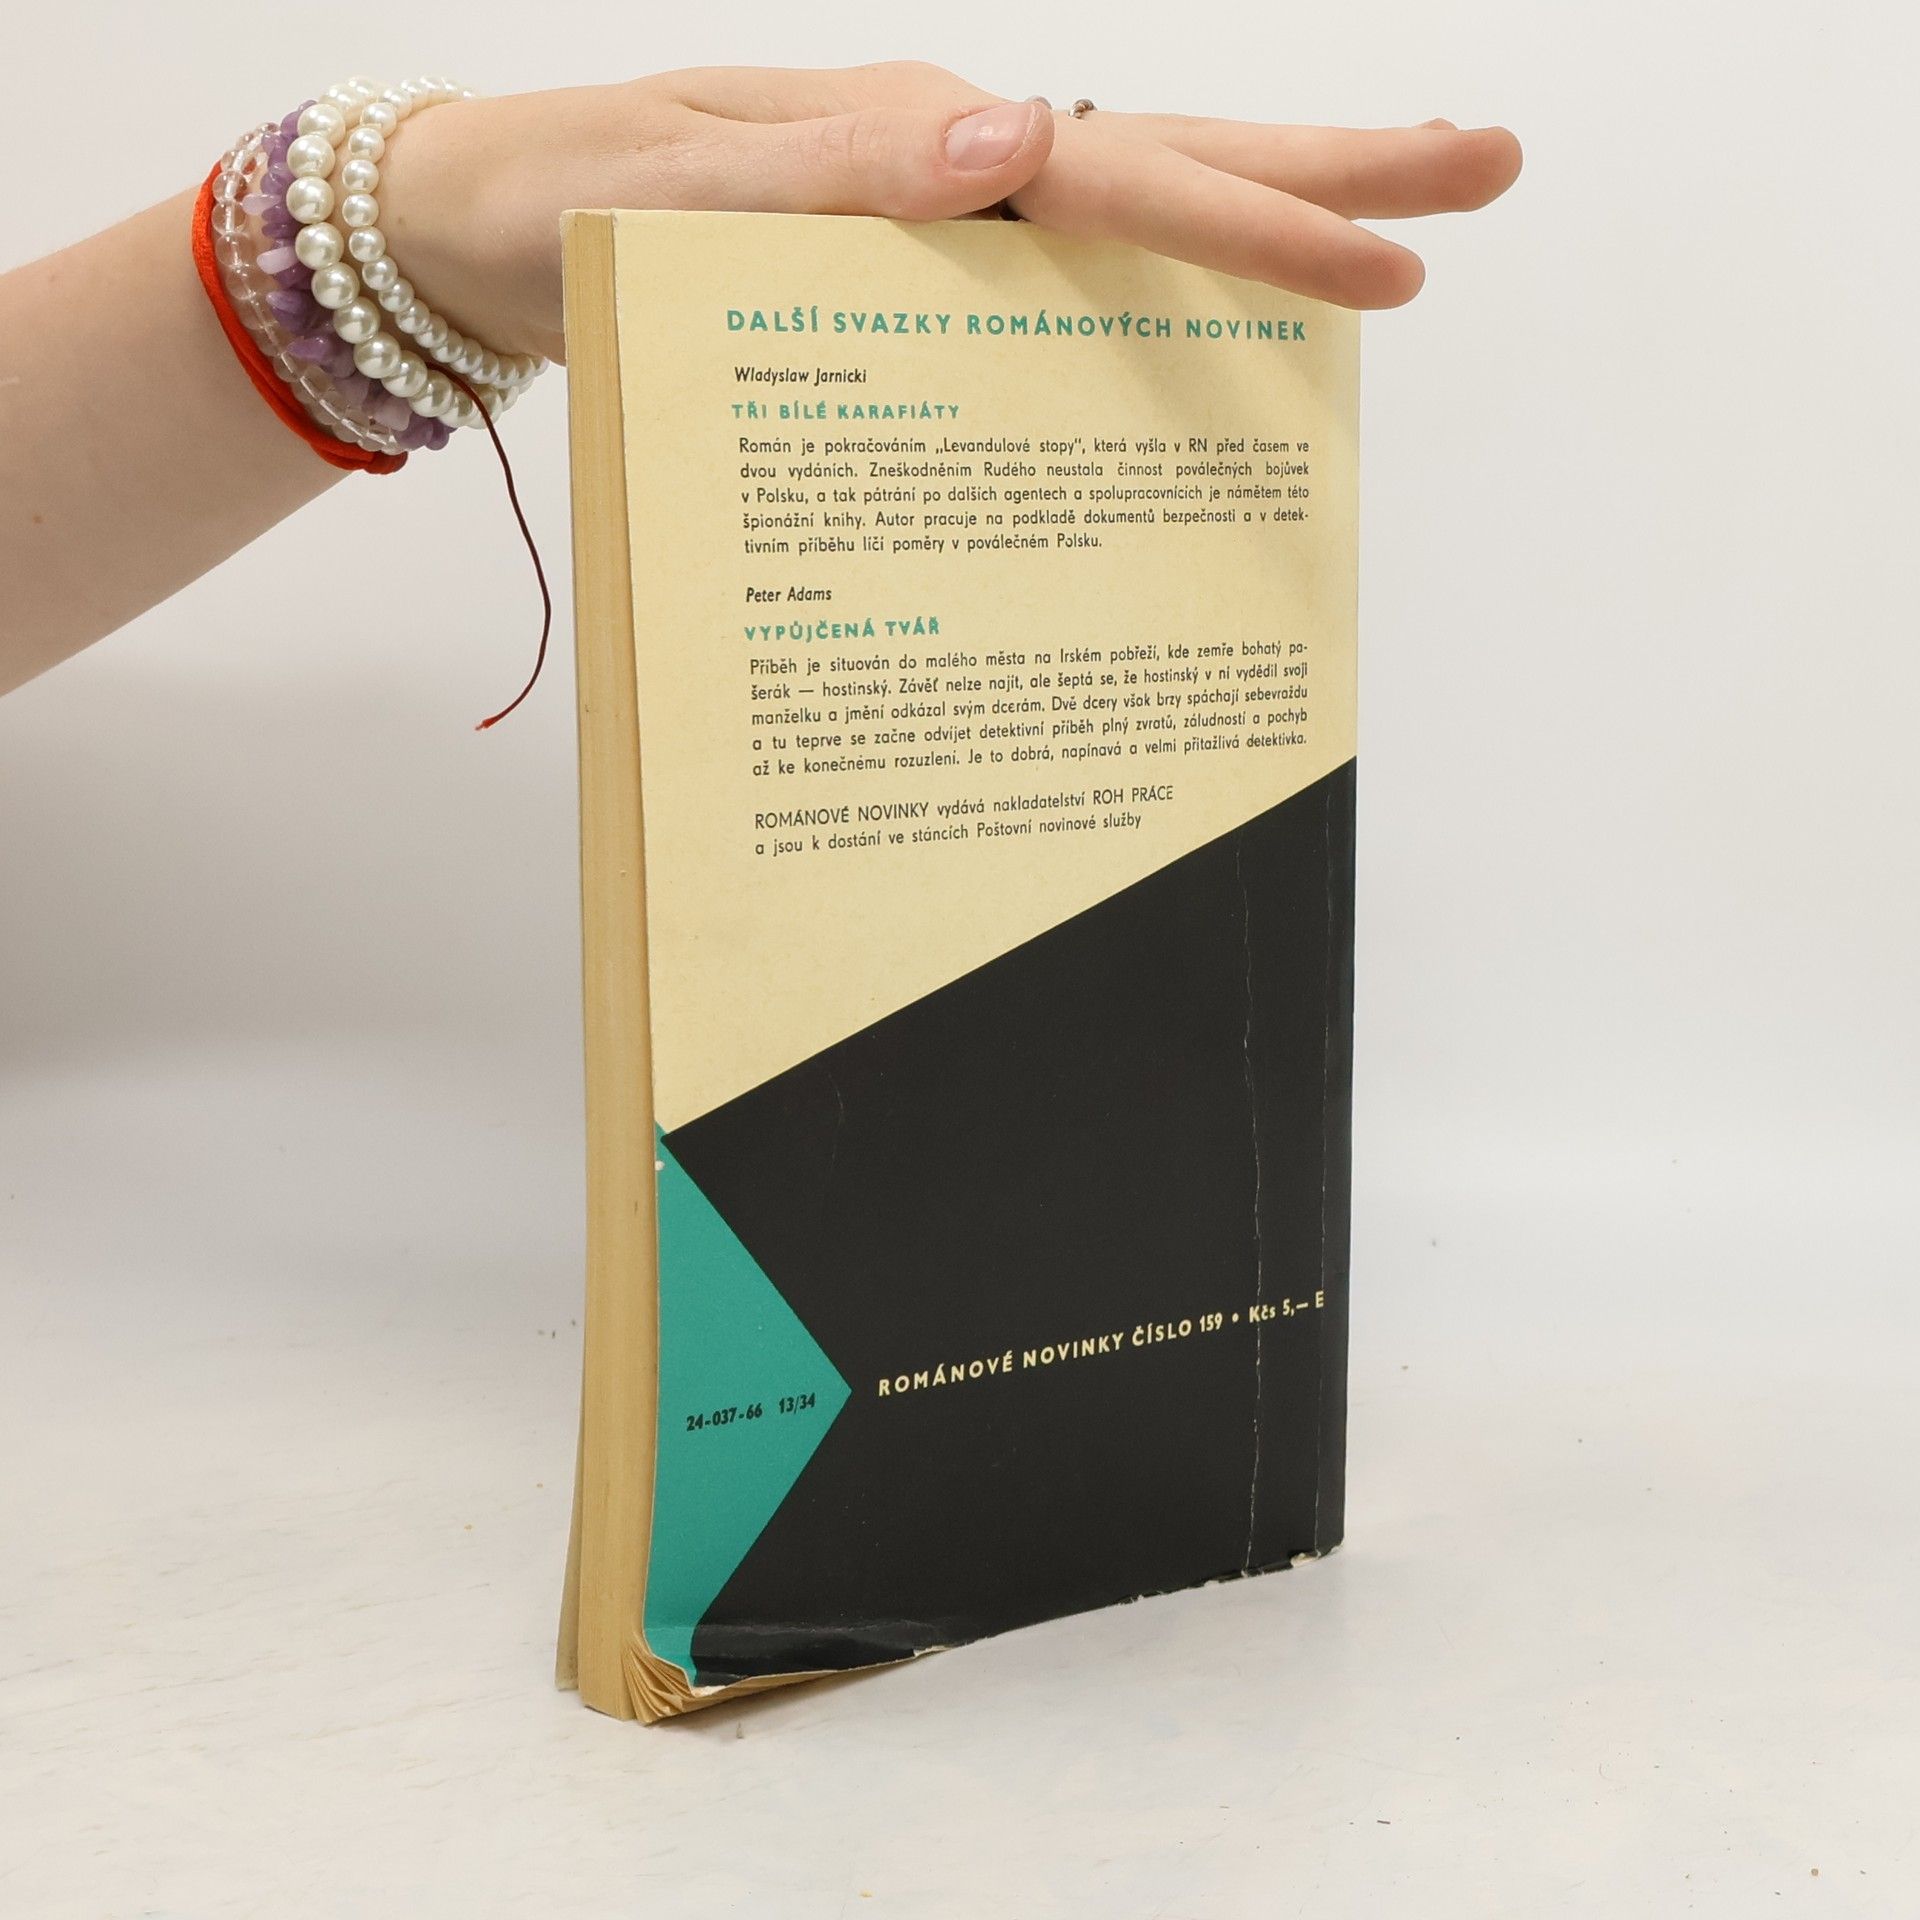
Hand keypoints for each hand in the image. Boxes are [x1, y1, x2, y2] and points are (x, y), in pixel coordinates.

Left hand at [379, 62, 1522, 364]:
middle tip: (1487, 164)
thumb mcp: (672, 189)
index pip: (1119, 174)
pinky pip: (1048, 290)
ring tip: (1392, 237)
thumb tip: (1018, 143)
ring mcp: (933, 220)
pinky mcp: (905, 279)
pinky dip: (1141, 304)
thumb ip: (837, 177)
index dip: (1258, 222)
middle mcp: (944, 167)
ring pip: (1125, 220)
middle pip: (1168, 160)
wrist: (466, 234)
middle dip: (1329, 173)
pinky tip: (1200, 330)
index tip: (1395, 262)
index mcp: (911, 139)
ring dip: (1259, 226)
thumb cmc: (551, 205)